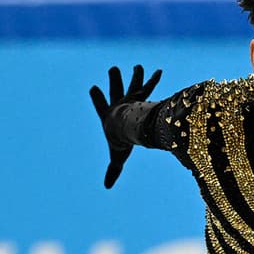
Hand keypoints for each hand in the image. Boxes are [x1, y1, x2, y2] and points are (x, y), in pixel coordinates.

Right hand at [89, 64, 162, 188]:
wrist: (124, 128)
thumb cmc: (118, 142)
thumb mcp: (116, 158)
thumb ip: (113, 171)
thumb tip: (107, 188)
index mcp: (109, 116)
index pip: (100, 106)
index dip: (97, 98)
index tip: (92, 88)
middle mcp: (119, 105)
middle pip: (116, 91)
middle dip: (114, 80)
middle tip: (113, 69)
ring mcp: (130, 100)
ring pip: (133, 85)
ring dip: (136, 75)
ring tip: (138, 66)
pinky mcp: (140, 97)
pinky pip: (149, 86)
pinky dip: (154, 79)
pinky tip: (160, 71)